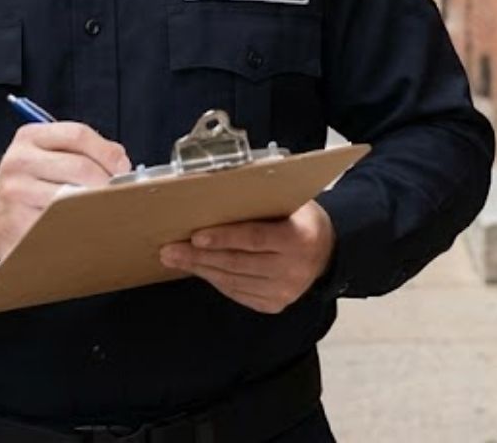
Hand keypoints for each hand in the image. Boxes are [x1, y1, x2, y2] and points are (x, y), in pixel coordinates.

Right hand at [0, 122, 130, 266]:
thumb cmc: (29, 182)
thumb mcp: (46, 155)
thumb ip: (81, 151)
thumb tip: (121, 161)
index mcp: (30, 136)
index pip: (78, 134)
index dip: (106, 151)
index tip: (122, 167)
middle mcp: (19, 160)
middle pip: (79, 166)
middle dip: (106, 181)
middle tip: (119, 193)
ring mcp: (17, 191)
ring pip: (71, 196)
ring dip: (95, 203)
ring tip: (105, 207)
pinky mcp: (18, 222)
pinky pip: (60, 222)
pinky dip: (78, 223)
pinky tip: (84, 223)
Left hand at [159, 201, 335, 313]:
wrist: (326, 252)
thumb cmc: (300, 217)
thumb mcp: (292, 202)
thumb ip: (263, 200)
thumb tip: (217, 192)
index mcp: (299, 239)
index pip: (254, 239)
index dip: (224, 238)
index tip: (196, 235)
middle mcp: (293, 270)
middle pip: (238, 263)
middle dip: (199, 256)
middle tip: (170, 249)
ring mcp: (284, 292)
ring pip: (233, 281)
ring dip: (201, 269)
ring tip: (175, 258)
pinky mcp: (274, 305)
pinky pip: (238, 293)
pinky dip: (215, 280)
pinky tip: (199, 269)